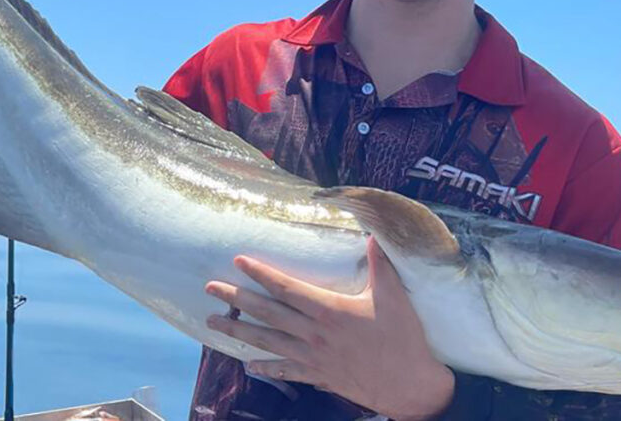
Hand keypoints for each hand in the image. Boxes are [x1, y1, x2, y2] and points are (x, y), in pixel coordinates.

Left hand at [204, 237, 454, 420]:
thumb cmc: (403, 338)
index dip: (261, 273)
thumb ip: (380, 264)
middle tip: (210, 288)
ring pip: (268, 341)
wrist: (409, 386)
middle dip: (237, 299)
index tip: (239, 261)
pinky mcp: (318, 375)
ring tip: (212, 322)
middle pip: (268, 313)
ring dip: (239, 331)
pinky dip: (266, 367)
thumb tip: (372, 234)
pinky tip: (248, 364)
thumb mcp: (394, 296)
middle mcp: (314, 334)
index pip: (286, 288)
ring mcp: (313, 357)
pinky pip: (286, 370)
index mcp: (329, 310)